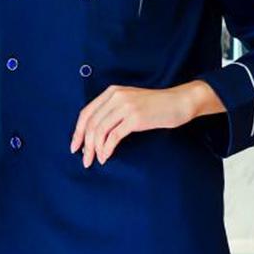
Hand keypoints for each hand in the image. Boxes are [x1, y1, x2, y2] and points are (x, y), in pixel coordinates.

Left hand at [71, 83, 209, 167]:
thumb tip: (95, 134)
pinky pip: (114, 136)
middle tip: (84, 159)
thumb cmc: (155, 106)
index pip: (86, 113)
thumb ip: (113, 111)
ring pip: (100, 130)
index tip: (75, 146)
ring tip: (94, 160)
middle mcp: (116, 97)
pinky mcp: (135, 118)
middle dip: (84, 144)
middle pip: (91, 123)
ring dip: (94, 148)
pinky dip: (107, 149)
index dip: (78, 131)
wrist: (179, 102)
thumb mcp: (130, 102)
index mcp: (111, 92)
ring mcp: (125, 106)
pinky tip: (106, 157)